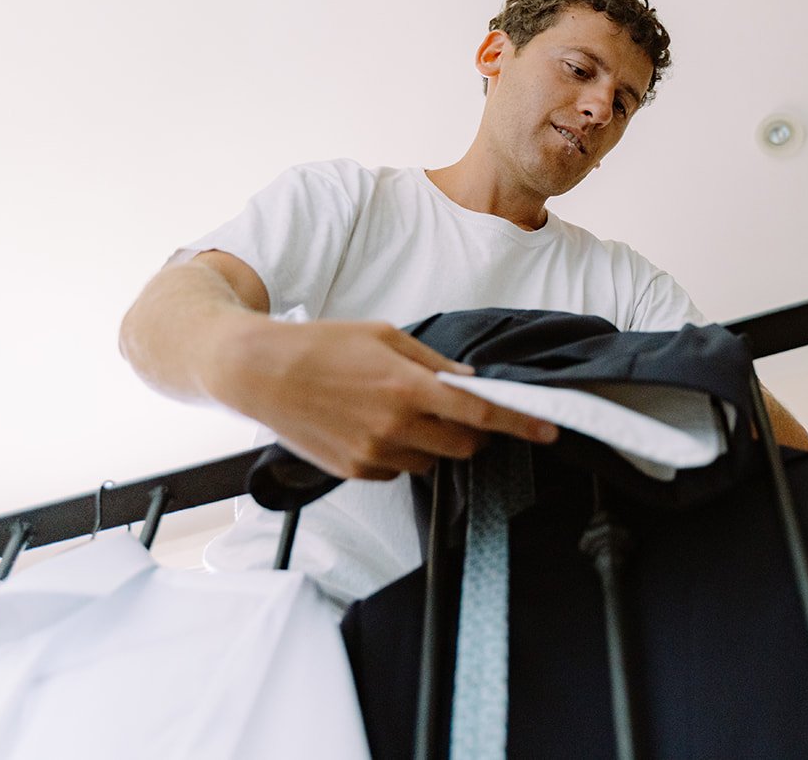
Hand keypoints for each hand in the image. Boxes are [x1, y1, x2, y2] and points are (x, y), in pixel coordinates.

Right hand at [205, 316, 558, 480]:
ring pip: (431, 461)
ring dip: (433, 443)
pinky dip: (400, 453)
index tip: (549, 431)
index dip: (520, 425)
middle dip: (473, 435)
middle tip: (458, 413)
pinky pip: (398, 470)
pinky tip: (373, 426)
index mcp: (407, 387)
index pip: (480, 415)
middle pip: (463, 448)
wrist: (258, 372)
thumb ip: (433, 362)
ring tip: (400, 412)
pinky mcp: (354, 473)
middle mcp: (394, 427)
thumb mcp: (384, 336)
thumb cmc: (322, 344)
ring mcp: (374, 454)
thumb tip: (469, 382)